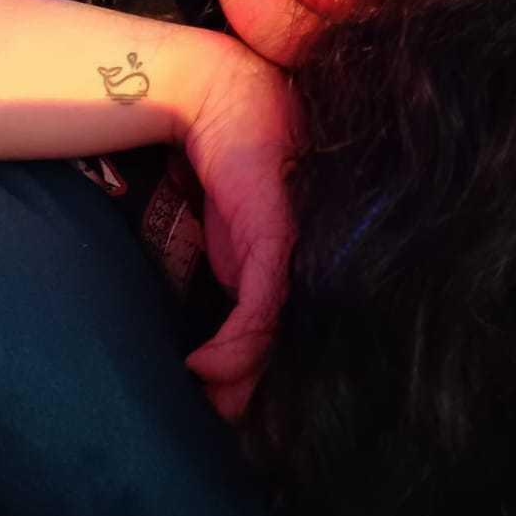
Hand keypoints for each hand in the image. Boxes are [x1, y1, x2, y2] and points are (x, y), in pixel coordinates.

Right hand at [178, 38, 300, 421]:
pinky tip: (205, 368)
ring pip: (276, 332)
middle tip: (228, 424)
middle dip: (258, 386)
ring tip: (215, 408)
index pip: (295, 324)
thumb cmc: (227, 157)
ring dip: (241, 376)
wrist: (211, 92)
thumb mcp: (233, 233)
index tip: (238, 407)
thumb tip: (218, 347)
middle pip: (291, 337)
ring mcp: (295, 244)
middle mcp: (309, 253)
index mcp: (304, 254)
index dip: (266, 368)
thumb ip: (239, 280)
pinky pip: (262, 307)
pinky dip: (235, 344)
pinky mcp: (274, 236)